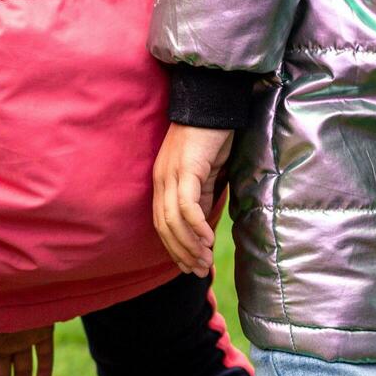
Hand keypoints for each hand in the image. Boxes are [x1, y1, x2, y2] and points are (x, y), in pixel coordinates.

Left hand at [153, 124, 233, 278]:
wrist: (214, 105)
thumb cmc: (212, 137)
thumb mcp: (207, 175)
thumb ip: (203, 197)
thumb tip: (204, 226)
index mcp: (163, 182)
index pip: (161, 223)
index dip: (173, 247)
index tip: (188, 265)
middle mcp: (161, 181)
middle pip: (163, 226)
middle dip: (180, 252)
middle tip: (197, 270)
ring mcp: (171, 175)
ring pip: (173, 220)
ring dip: (189, 244)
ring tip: (204, 261)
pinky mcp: (186, 170)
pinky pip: (187, 205)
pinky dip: (196, 226)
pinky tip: (207, 240)